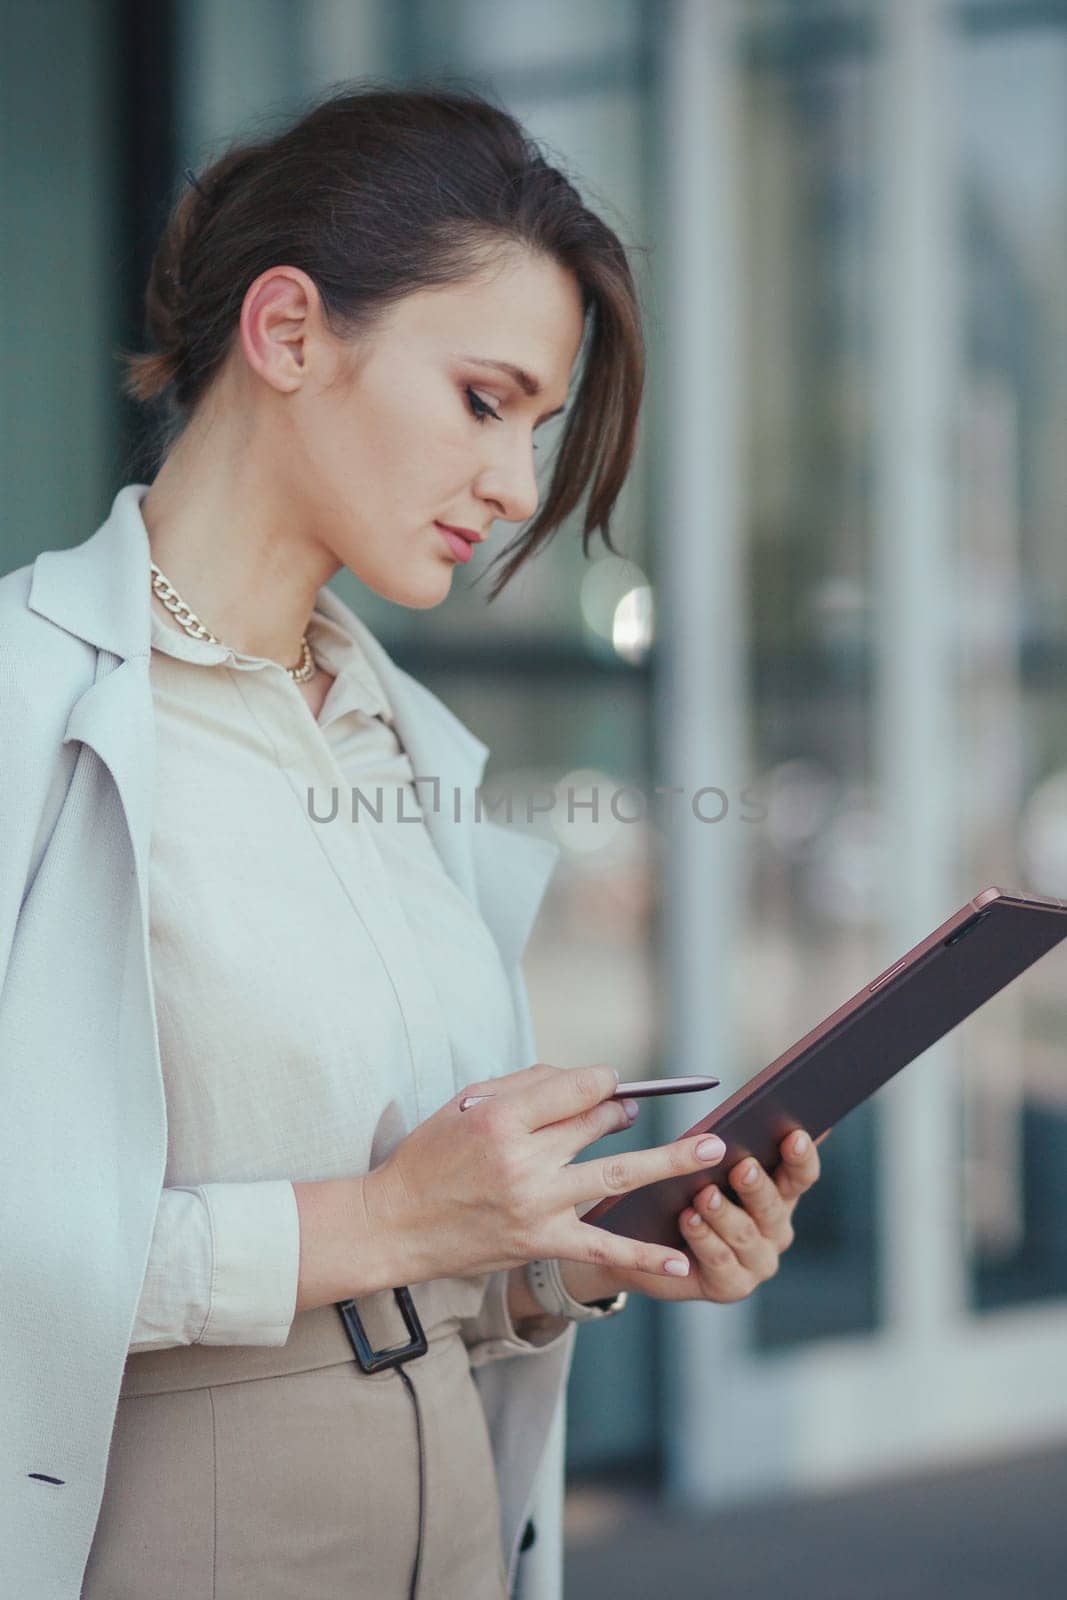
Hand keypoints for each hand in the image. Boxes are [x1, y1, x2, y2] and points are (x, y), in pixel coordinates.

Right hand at [364, 1062, 726, 1287]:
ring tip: (712, 1150)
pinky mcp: (540, 1243)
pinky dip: (643, 1255)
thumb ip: (528, 1084)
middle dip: (621, 1111)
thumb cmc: (431, 1155)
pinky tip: (680, 1259)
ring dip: (669, 1161)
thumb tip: (589, 1079)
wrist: (395, 1224)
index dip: (599, 1081)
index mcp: (502, 1116)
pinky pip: (601, 1248)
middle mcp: (522, 1159)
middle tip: (634, 1110)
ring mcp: (535, 1205)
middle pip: (596, 1123)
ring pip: (615, 1175)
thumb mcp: (467, 1102)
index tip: (604, 1084)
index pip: (575, 1085)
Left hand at [588, 1129, 822, 1304]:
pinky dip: (704, 1239)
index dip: (801, 1157)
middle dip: (757, 1186)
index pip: (801, 1175)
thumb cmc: (684, 1191)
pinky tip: (688, 1220)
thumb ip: (732, 1144)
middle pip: (774, 1206)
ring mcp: (757, 1261)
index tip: (794, 1134)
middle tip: (743, 1167)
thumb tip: (758, 1107)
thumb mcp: (706, 1165)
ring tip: (703, 1194)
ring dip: (723, 1213)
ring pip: (744, 1234)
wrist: (647, 1244)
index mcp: (780, 1194)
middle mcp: (776, 1230)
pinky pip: (720, 1260)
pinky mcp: (732, 1286)